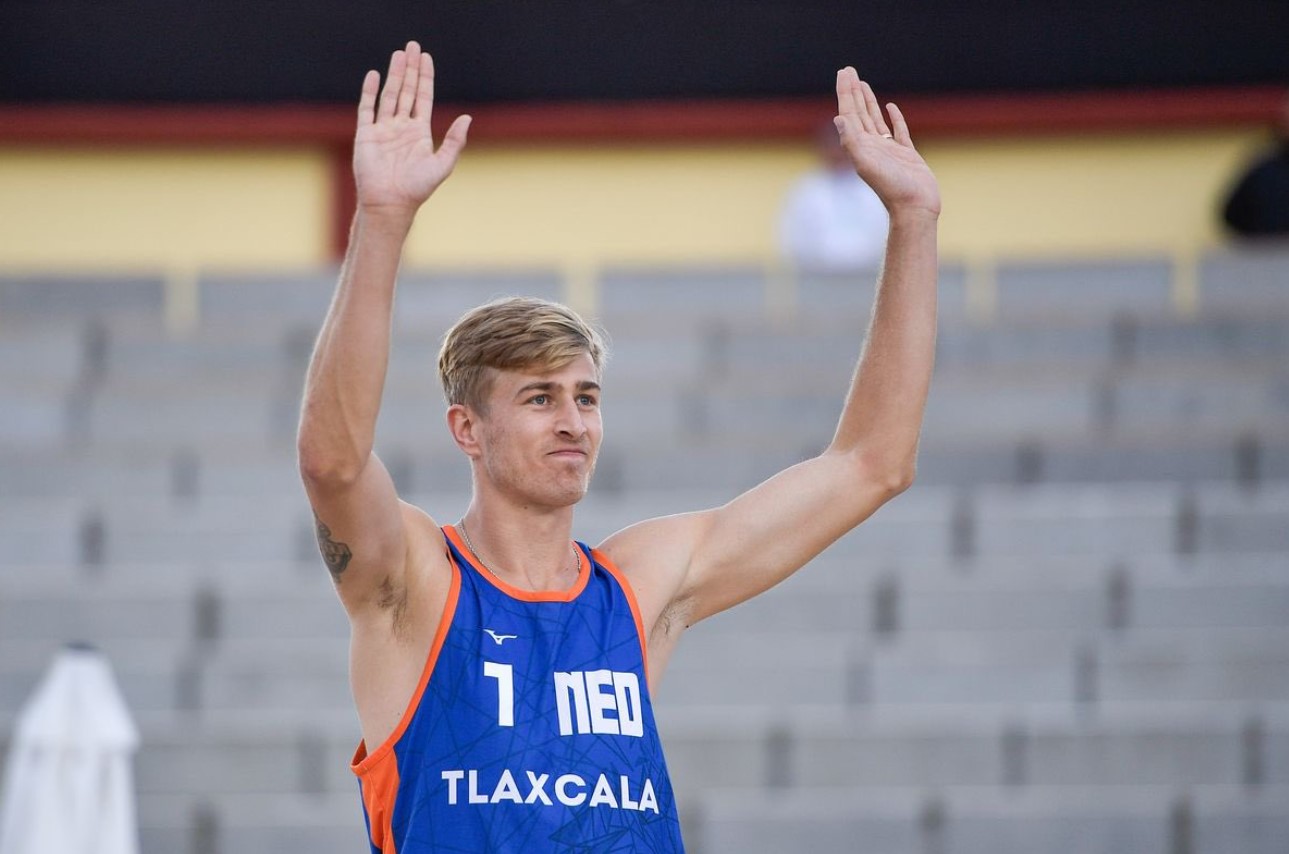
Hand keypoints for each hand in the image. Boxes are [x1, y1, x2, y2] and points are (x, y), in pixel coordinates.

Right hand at [353, 41, 470, 217]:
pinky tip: (375, 75)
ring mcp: (383, 130)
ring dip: (394, 74)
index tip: (426, 58)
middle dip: (410, 68)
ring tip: (399, 54)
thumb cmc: (417, 189)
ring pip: (389, 95)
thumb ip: (454, 141)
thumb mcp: (442, 164)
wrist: (390, 204)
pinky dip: (370, 91)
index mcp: (419, 133)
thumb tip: (467, 118)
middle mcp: (401, 128)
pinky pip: (367, 108)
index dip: (425, 77)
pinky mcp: (366, 135)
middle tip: (412, 46)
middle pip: (406, 91)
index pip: (423, 97)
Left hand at [834, 68, 939, 218]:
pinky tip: (890, 107)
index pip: (849, 113)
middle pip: (859, 112)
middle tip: (848, 70)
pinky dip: (893, 118)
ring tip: (862, 84)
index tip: (844, 72)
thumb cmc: (891, 188)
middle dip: (853, 91)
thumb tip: (838, 118)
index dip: (845, 92)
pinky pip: (898, 131)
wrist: (914, 208)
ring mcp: (889, 150)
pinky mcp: (906, 154)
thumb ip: (852, 141)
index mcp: (860, 146)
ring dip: (867, 101)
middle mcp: (871, 146)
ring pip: (875, 119)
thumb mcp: (866, 164)